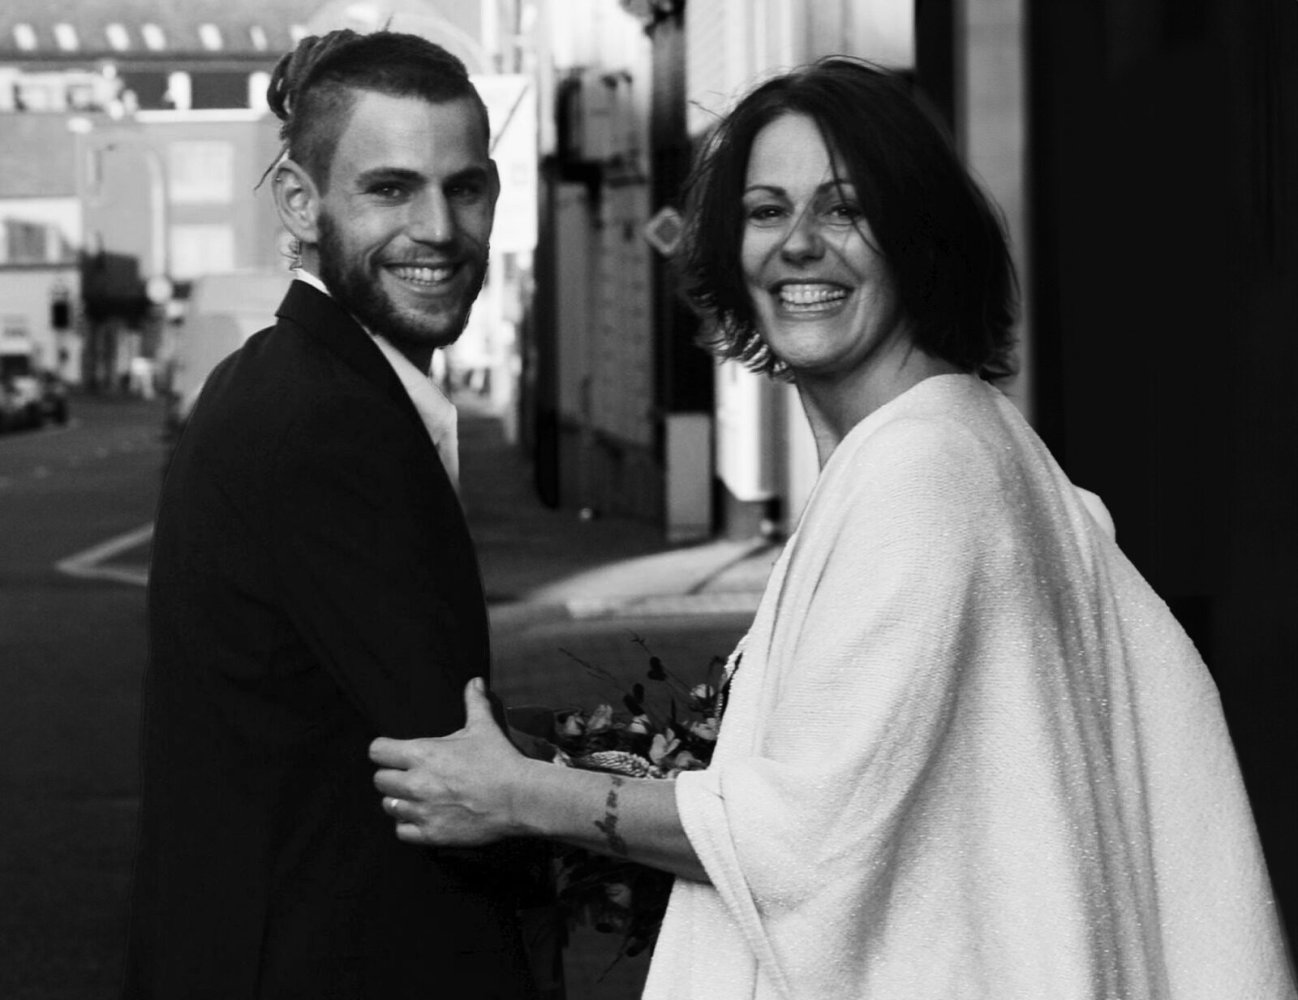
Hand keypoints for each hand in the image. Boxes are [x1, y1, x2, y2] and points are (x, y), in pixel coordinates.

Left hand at [370, 678, 527, 846]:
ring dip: (401, 801)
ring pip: (389, 806)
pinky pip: (401, 831)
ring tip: (419, 798)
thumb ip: (474, 702)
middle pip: (379, 781)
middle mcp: (416, 782)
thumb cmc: (499, 760)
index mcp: (423, 753)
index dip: (385, 751)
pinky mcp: (431, 833)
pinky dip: (409, 825)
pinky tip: (425, 817)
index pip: (377, 751)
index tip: (397, 754)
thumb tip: (475, 681)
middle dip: (393, 777)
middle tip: (411, 777)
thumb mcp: (484, 728)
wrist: (519, 798)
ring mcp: (422, 810)